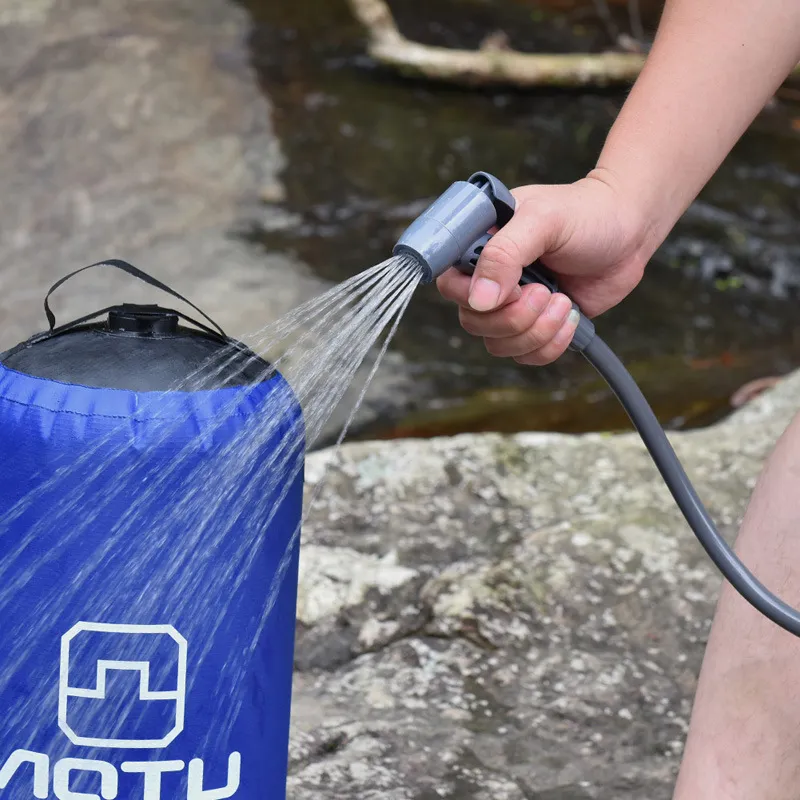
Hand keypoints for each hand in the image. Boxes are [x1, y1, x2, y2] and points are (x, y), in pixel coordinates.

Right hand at [436, 170, 654, 364]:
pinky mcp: (537, 326)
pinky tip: (570, 317)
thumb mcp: (544, 221)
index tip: (510, 287)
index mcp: (481, 246)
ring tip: (563, 301)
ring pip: (499, 344)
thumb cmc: (586, 214)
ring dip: (535, 331)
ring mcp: (513, 305)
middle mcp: (491, 279)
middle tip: (545, 291)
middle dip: (513, 317)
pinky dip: (550, 344)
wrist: (629, 230)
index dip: (471, 295)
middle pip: (473, 321)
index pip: (450, 283)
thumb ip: (505, 254)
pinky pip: (526, 355)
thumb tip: (479, 300)